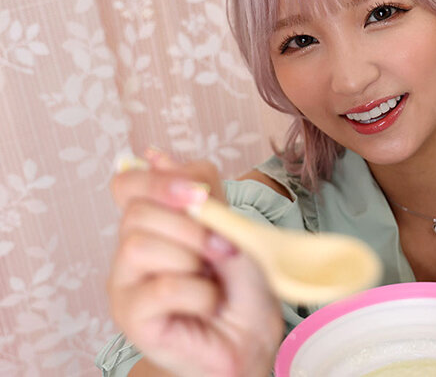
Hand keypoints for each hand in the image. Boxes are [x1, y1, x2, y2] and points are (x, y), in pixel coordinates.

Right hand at [107, 150, 283, 376]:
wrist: (251, 337)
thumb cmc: (240, 286)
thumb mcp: (229, 227)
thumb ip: (198, 194)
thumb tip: (156, 156)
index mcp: (152, 223)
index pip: (128, 183)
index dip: (162, 180)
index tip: (201, 194)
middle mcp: (130, 250)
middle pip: (137, 211)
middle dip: (191, 225)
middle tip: (223, 249)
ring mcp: (125, 284)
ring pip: (139, 245)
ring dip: (193, 258)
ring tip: (214, 279)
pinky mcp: (131, 317)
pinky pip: (160, 287)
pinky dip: (198, 293)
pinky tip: (207, 305)